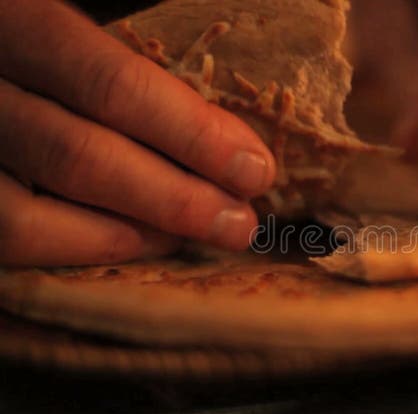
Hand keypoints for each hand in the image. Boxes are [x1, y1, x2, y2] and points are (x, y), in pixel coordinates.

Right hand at [0, 0, 275, 266]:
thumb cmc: (50, 57)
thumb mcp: (80, 38)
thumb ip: (134, 81)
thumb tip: (234, 149)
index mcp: (18, 21)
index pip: (112, 84)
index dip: (192, 134)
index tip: (256, 169)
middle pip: (79, 155)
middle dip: (177, 198)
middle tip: (240, 224)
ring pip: (30, 215)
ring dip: (135, 233)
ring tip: (198, 235)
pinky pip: (9, 240)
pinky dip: (81, 249)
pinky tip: (138, 240)